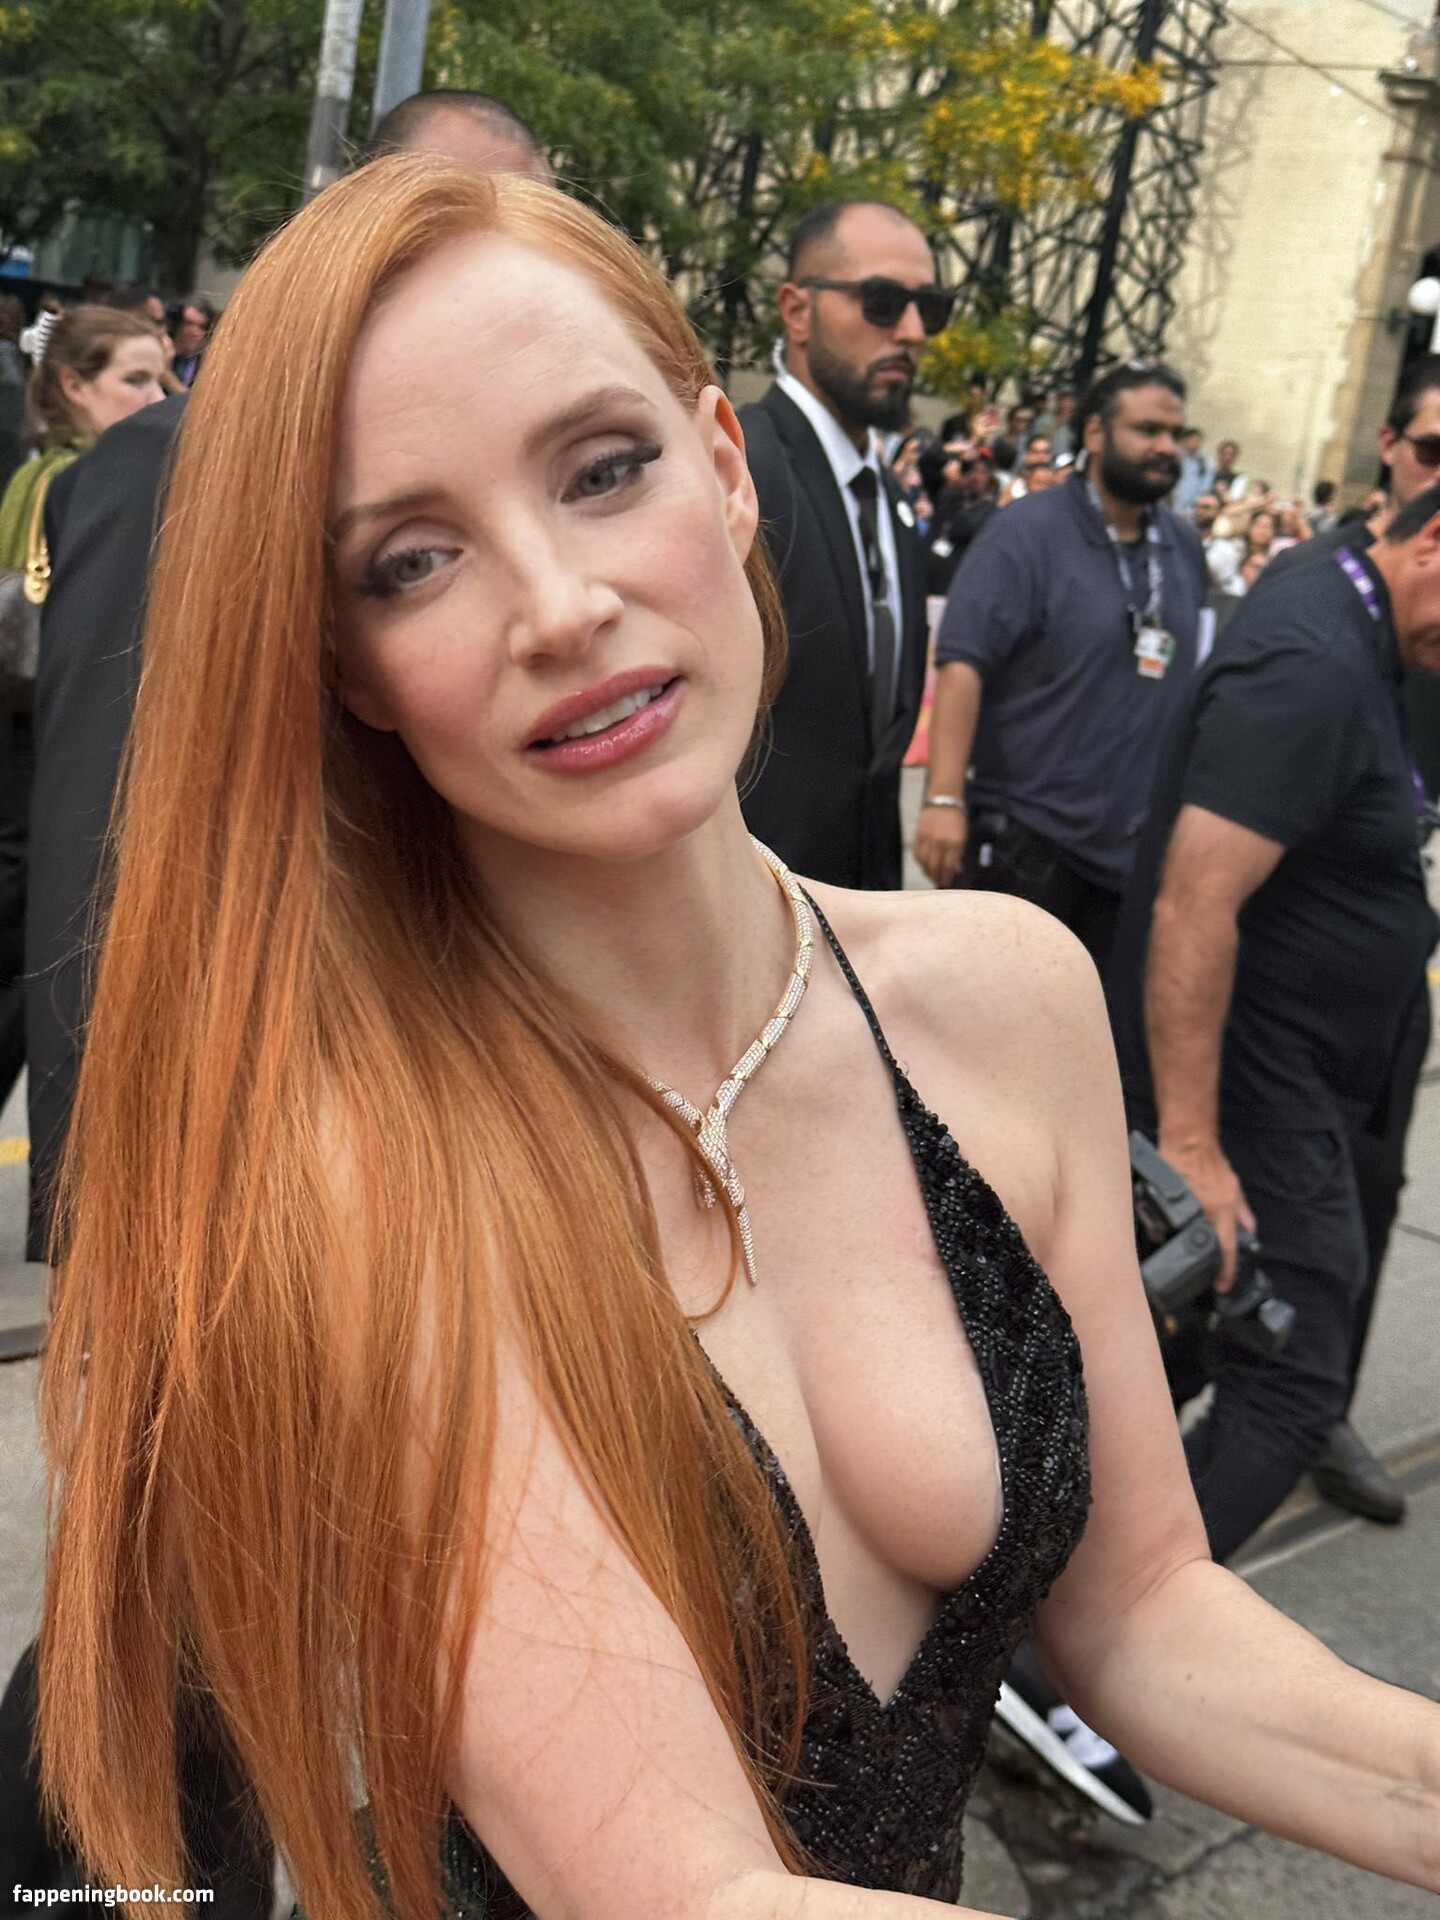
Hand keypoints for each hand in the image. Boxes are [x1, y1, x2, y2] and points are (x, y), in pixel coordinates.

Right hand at [914, 803, 966, 887]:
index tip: (947, 883)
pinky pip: (917, 853)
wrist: (943, 801)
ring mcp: (928, 838)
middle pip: (935, 866)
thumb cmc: (956, 819)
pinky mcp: (919, 835)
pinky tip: (923, 864)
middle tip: (938, 882)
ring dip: (927, 871)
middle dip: (936, 877)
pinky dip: (919, 861)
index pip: (949, 866)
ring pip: (924, 862)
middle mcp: (940, 842)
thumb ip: (959, 854)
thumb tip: (956, 870)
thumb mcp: (963, 836)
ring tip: (930, 875)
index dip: (947, 877)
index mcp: (954, 842)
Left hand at [1158, 1133, 1254, 1290]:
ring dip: (1237, 1239)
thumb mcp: (1163, 1193)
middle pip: (1240, 1239)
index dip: (1225, 1271)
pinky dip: (1236, 1220)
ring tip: (1227, 1253)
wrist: (1188, 1133)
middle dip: (1235, 1259)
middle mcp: (1229, 1204)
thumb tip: (1157, 1234)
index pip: (1225, 1248)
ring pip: (1243, 1224)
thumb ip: (1163, 1215)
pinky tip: (1227, 1225)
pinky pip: (1239, 1209)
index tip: (1222, 1287)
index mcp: (1214, 1209)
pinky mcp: (1232, 1184)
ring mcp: (1233, 1193)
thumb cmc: (1173, 1160)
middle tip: (1226, 1274)